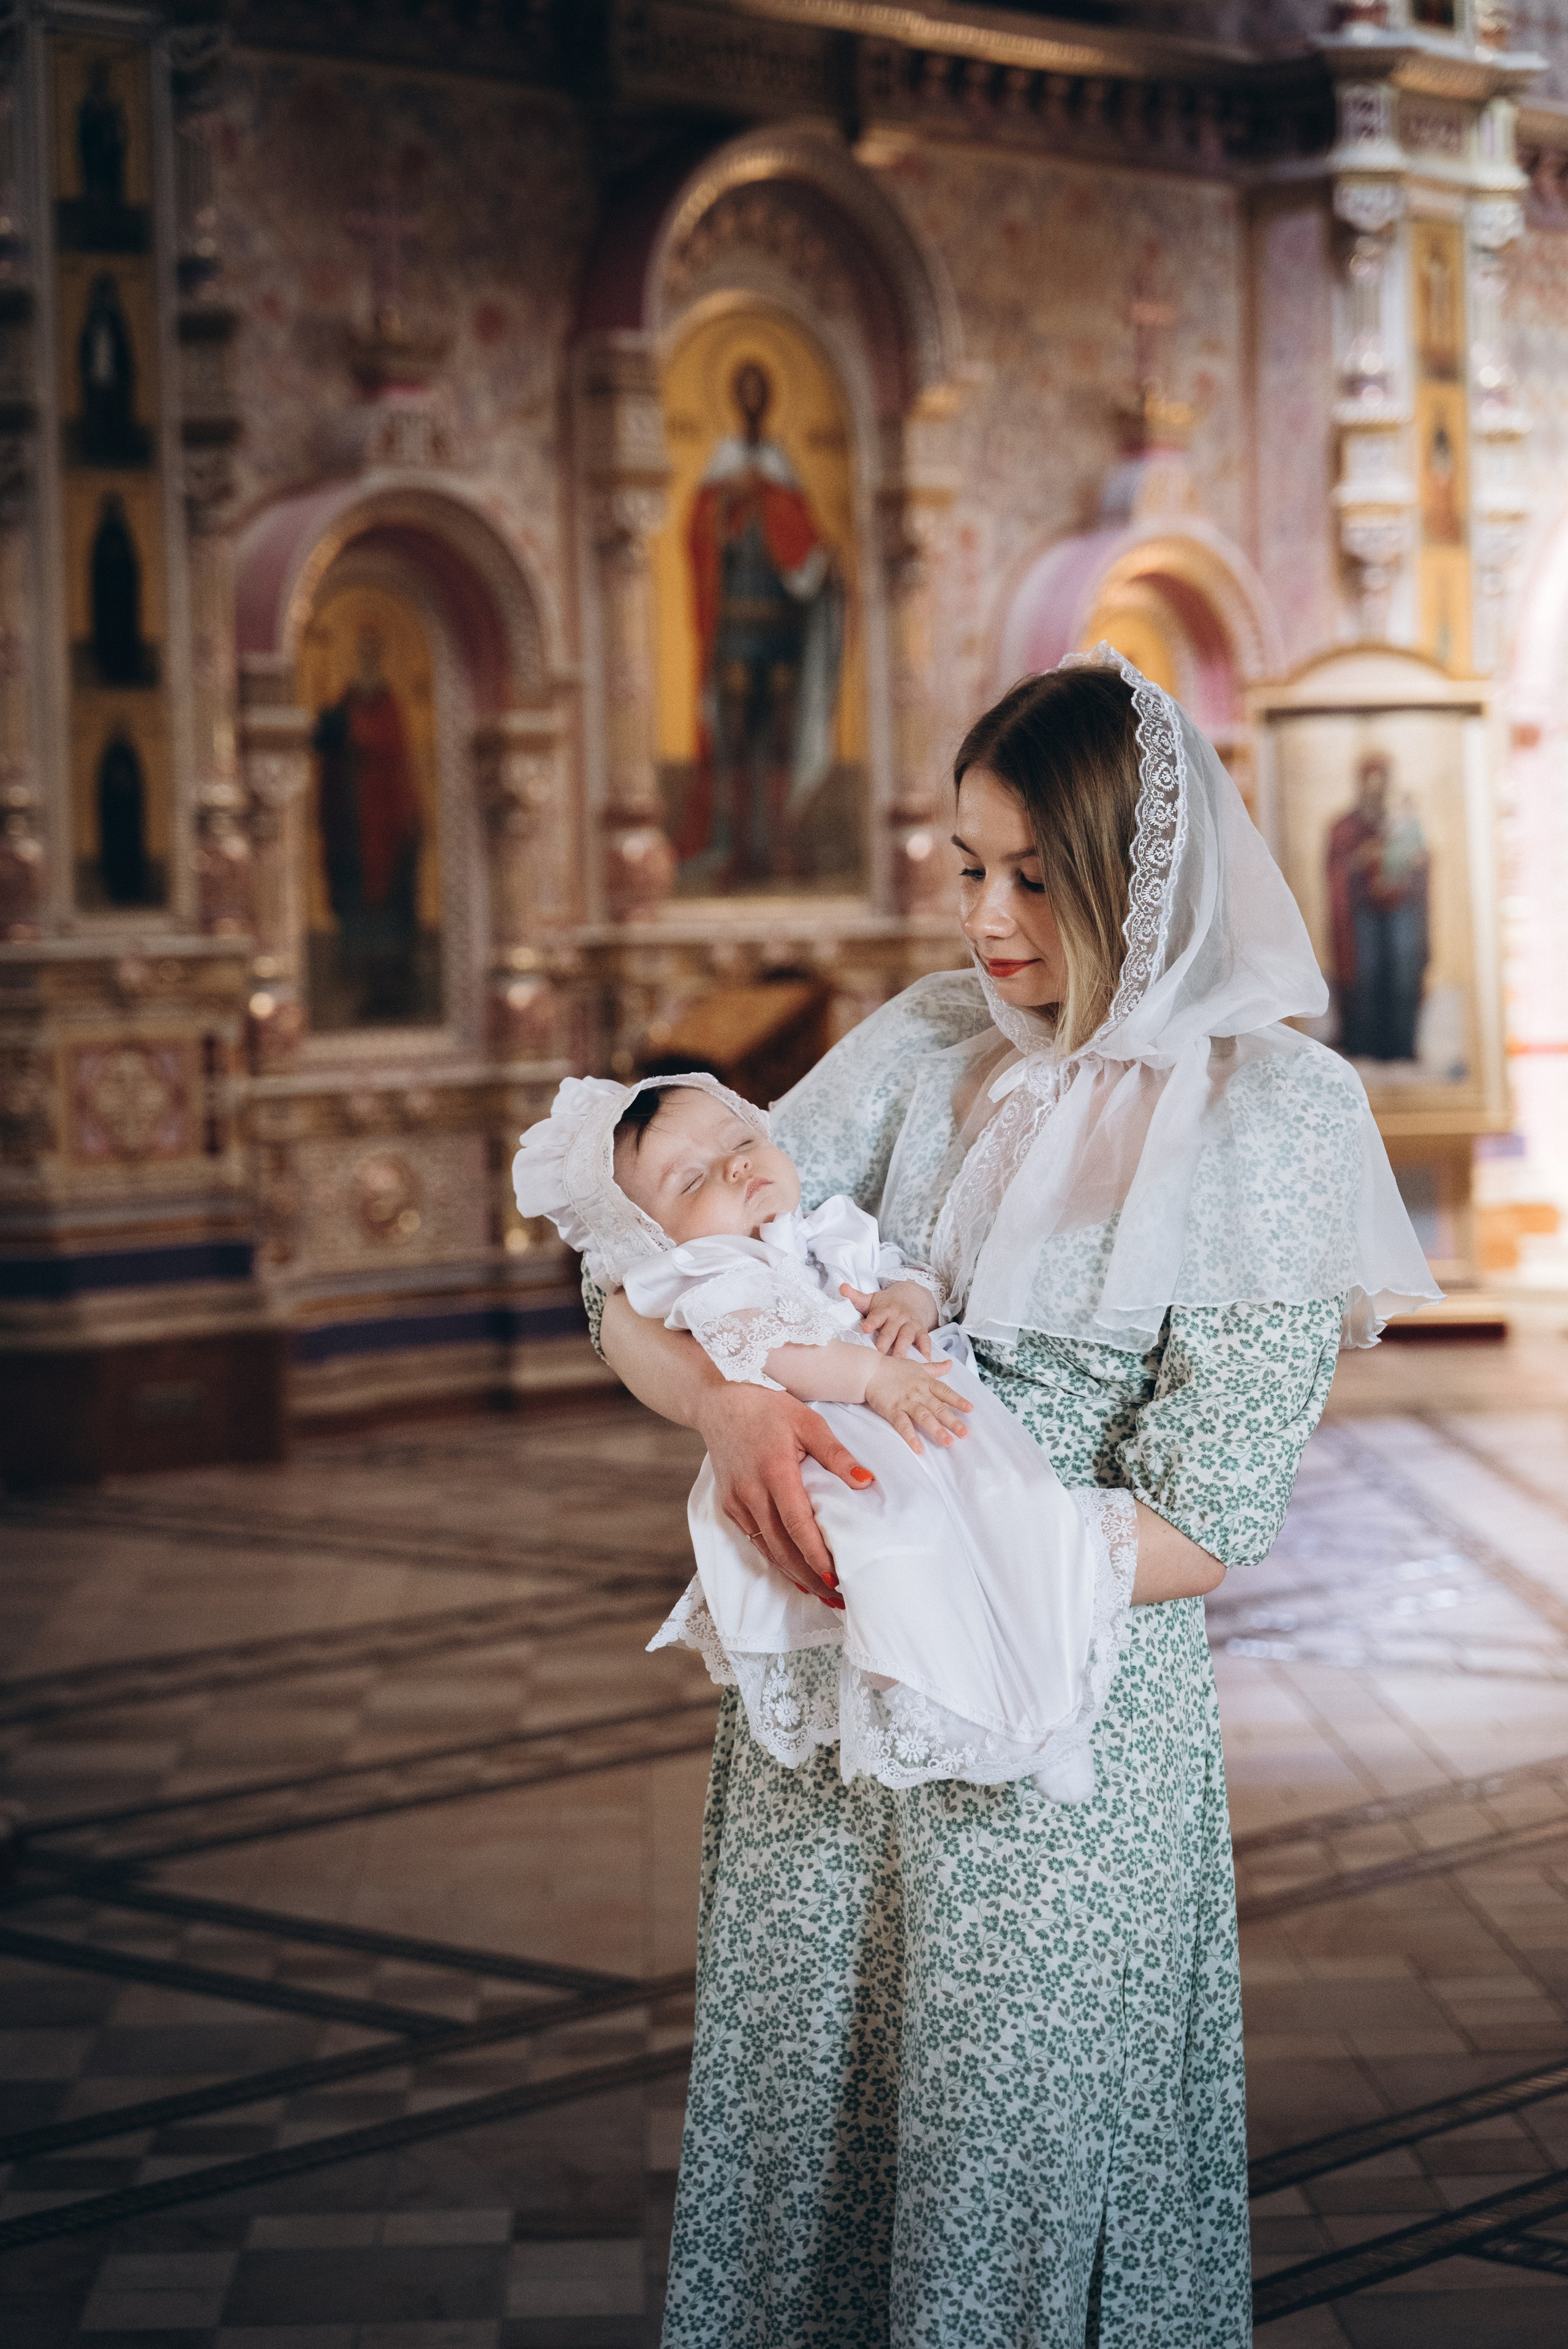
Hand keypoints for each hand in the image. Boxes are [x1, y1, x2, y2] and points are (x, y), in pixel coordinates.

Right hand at [695, 1382, 870, 1609]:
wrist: (718, 1402)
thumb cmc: (767, 1408)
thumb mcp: (808, 1421)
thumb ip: (836, 1454)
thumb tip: (866, 1482)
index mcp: (774, 1472)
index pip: (797, 1524)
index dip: (816, 1554)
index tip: (836, 1577)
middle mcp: (751, 1493)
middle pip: (782, 1547)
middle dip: (810, 1576)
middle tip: (838, 1598)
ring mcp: (737, 1502)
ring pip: (767, 1549)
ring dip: (794, 1574)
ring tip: (823, 1593)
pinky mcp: (730, 1506)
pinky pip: (755, 1540)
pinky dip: (776, 1559)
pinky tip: (795, 1572)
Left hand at [840, 1280, 939, 1357]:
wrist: (911, 1298)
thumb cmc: (885, 1304)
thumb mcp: (871, 1299)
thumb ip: (856, 1296)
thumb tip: (842, 1287)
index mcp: (884, 1309)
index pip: (877, 1316)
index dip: (872, 1321)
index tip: (865, 1328)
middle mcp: (898, 1317)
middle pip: (891, 1330)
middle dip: (885, 1342)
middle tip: (879, 1355)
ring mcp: (911, 1324)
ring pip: (907, 1337)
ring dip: (903, 1349)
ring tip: (898, 1362)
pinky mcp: (922, 1331)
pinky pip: (925, 1341)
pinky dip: (926, 1350)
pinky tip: (925, 1361)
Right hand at [863, 1356, 971, 1453]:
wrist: (869, 1370)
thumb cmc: (893, 1368)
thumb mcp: (917, 1366)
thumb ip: (934, 1368)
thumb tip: (950, 1364)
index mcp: (926, 1382)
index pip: (945, 1392)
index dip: (958, 1400)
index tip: (970, 1409)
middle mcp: (919, 1393)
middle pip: (938, 1408)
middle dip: (952, 1421)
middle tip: (964, 1434)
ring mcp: (906, 1402)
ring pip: (924, 1417)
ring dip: (937, 1430)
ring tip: (948, 1442)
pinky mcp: (892, 1411)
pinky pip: (903, 1426)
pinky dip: (911, 1437)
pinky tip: (919, 1449)